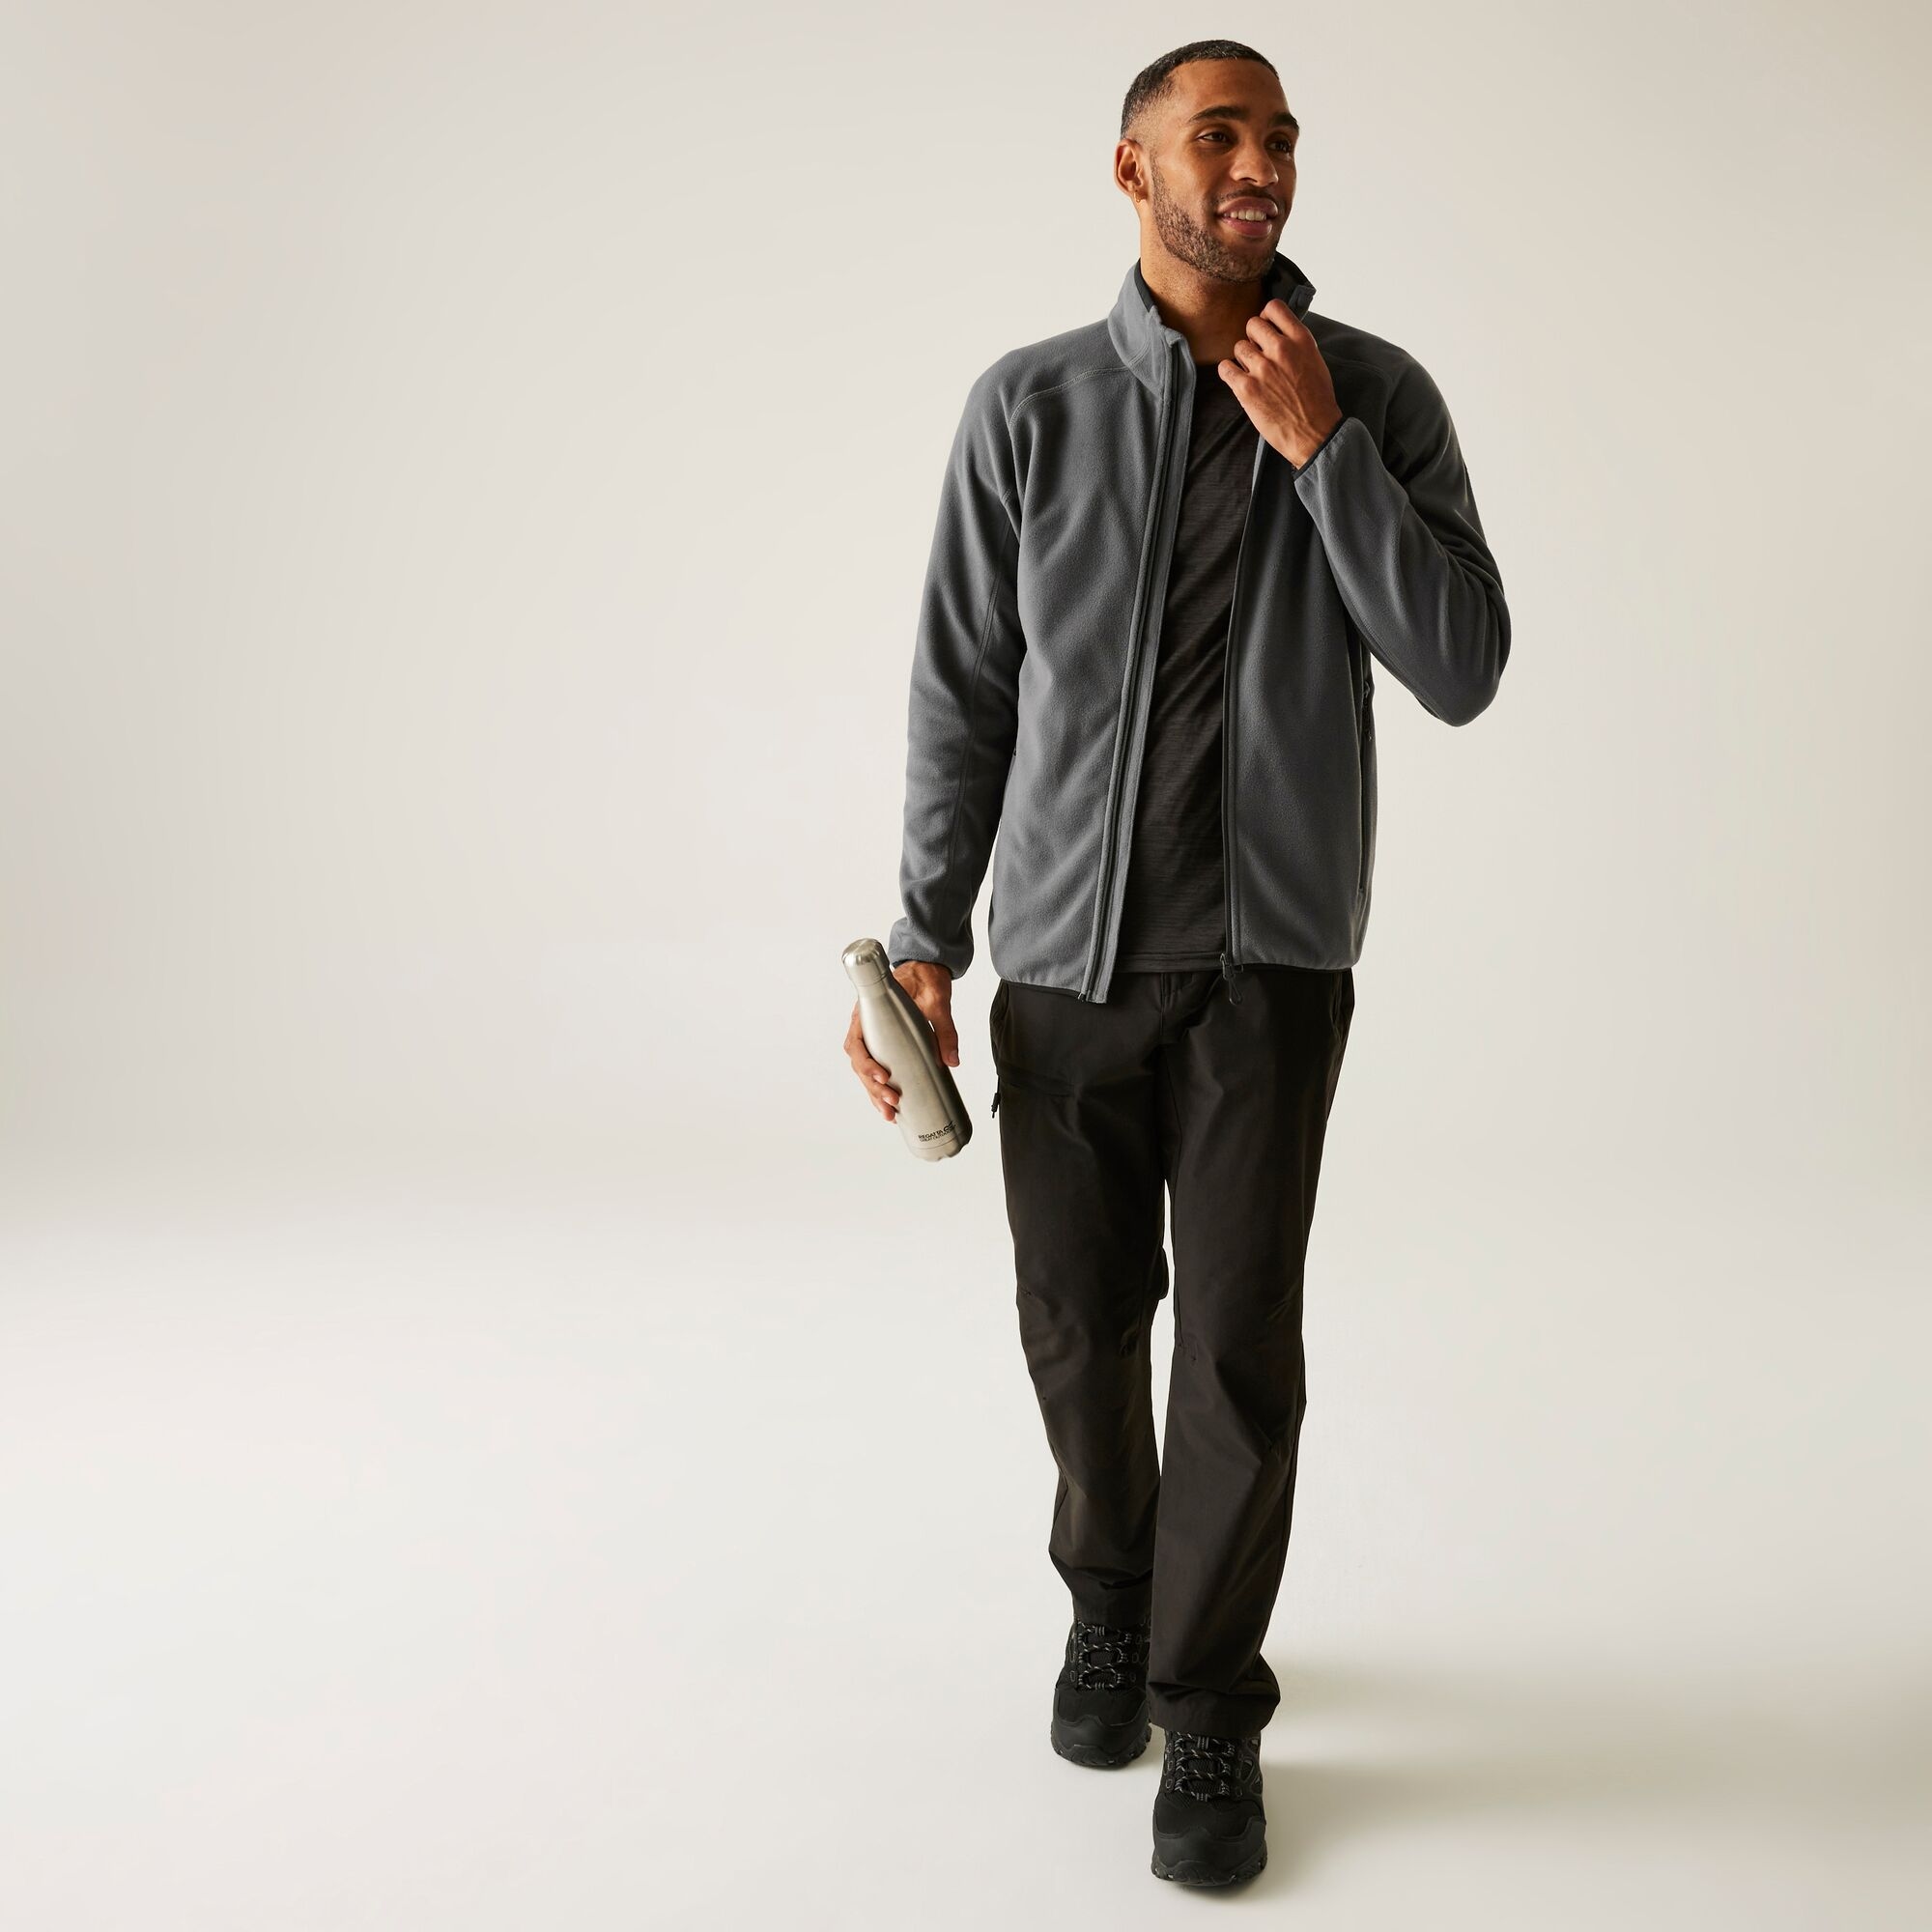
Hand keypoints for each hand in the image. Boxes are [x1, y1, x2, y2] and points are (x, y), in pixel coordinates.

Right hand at [845, 960, 956, 1123]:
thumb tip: (952, 1061)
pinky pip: (875, 1067)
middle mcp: (865, 1025)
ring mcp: (873, 1036)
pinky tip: (889, 1106)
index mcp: (870, 1011)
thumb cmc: (924, 980)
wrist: (925, 969)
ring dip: (874, 1093)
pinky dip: (879, 1088)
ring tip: (889, 1113)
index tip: (883, 1077)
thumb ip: (945, 1030)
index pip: (856, 1043)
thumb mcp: (937, 1002)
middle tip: (892, 1102)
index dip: (866, 1064)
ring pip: (864, 1069)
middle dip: (873, 1087)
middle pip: (859, 1062)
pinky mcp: (884, 1043)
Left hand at [1218, 298, 1343, 468]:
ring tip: (1255, 375)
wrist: (1314, 433)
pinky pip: (1225, 367)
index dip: (1266, 318)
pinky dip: (1229, 373)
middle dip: (1254, 339)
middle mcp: (1281, 349)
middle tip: (1259, 356)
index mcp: (1301, 340)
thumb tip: (1276, 331)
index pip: (1273, 308)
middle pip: (1252, 325)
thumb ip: (1295, 343)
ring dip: (1243, 359)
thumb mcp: (1315, 360)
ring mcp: (1262, 368)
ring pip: (1239, 347)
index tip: (1266, 330)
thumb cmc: (1316, 400)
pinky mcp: (1246, 388)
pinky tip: (1238, 381)